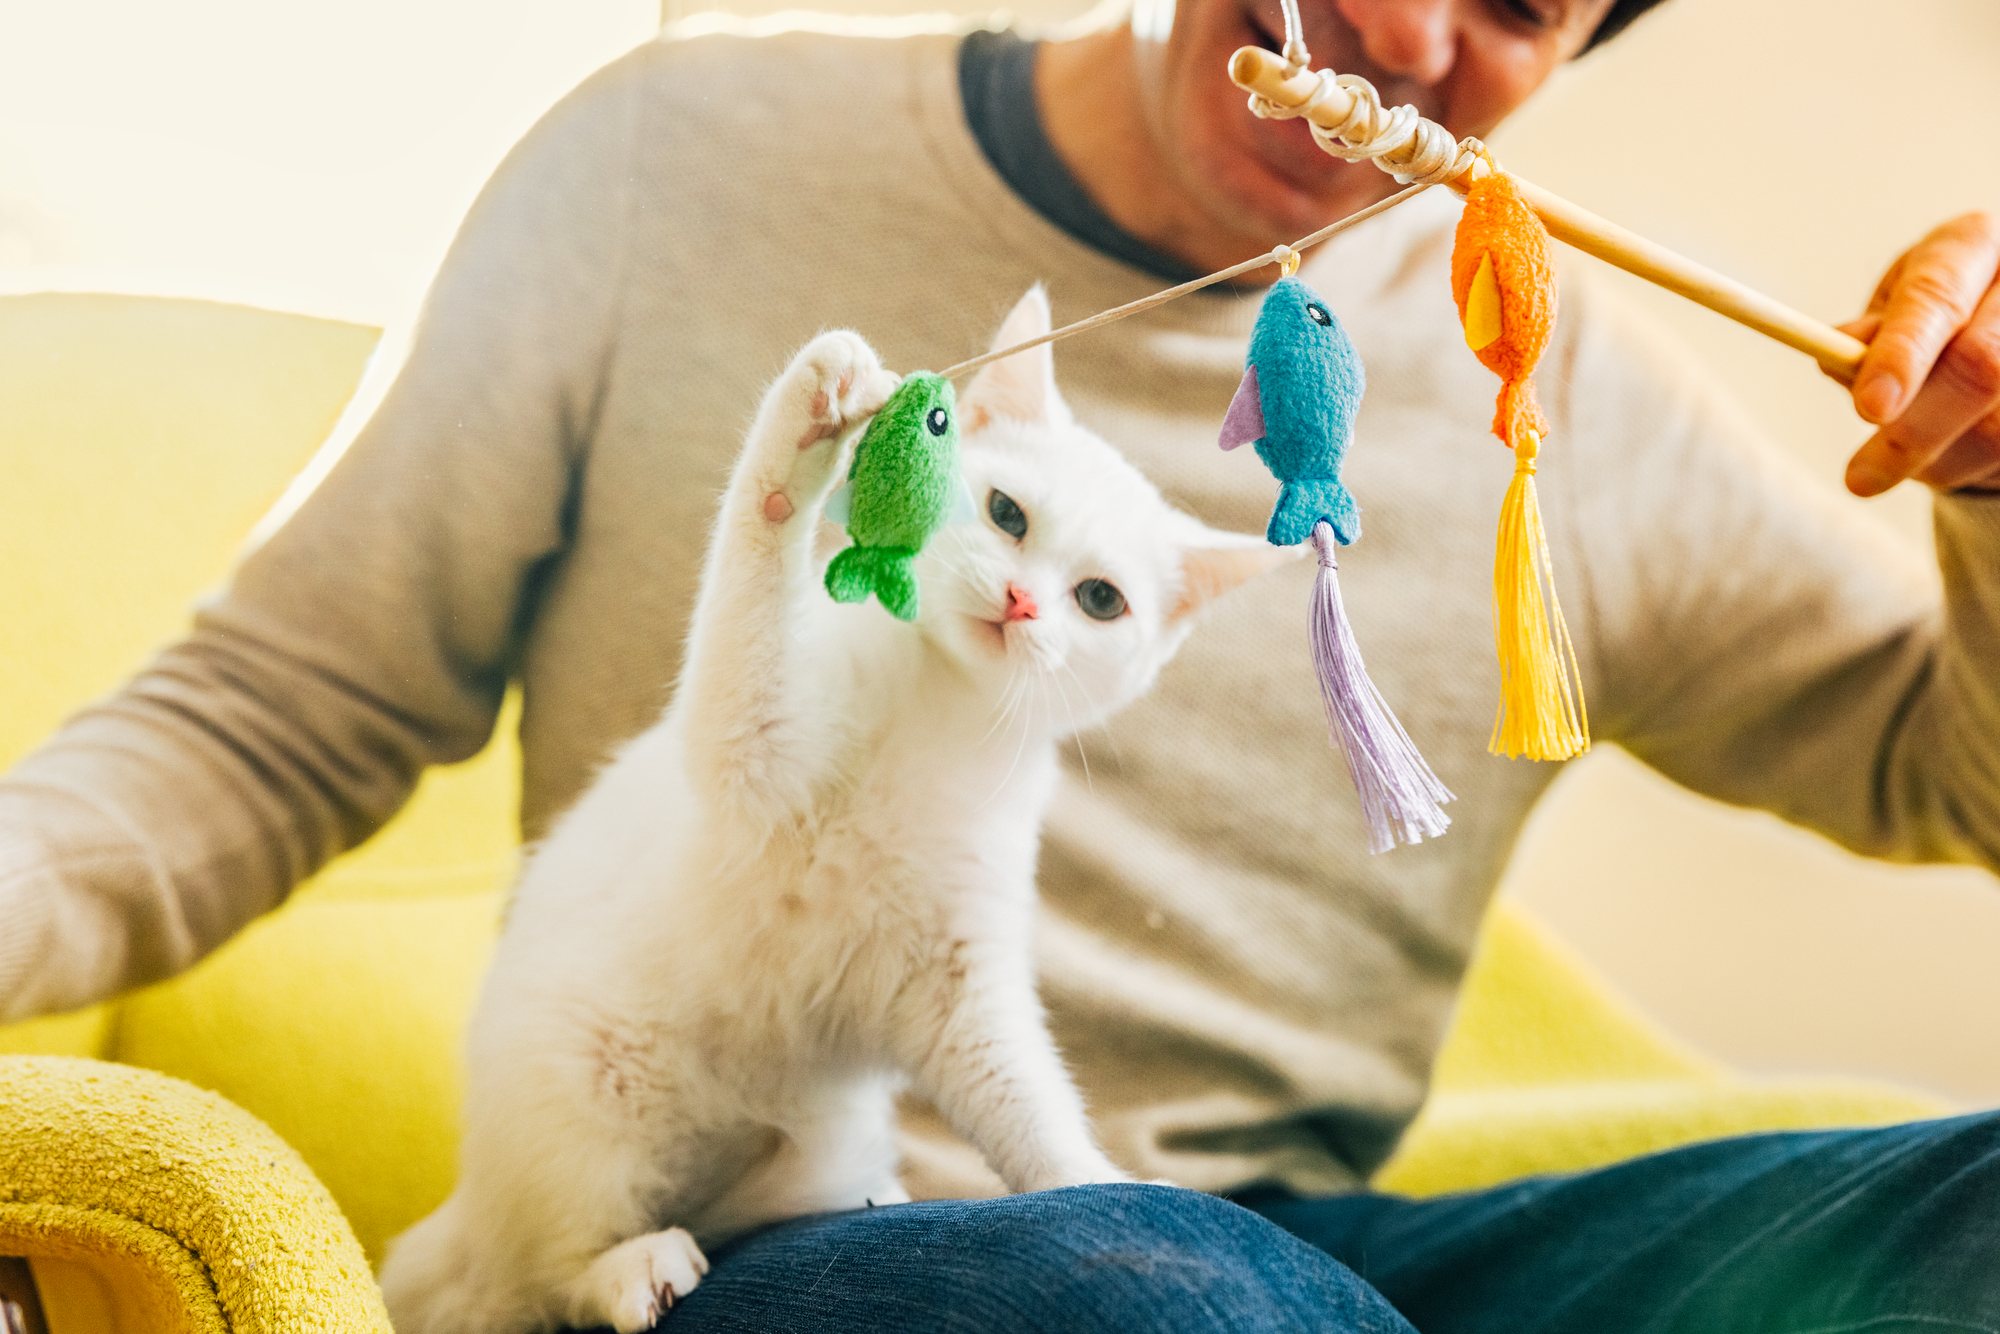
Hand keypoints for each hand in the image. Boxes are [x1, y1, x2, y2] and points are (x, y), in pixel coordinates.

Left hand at [1837, 211, 1999, 496]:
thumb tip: (1836, 353)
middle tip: (1859, 479)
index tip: (1870, 409)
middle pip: (1981, 363)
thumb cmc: (1929, 321)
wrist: (1995, 332)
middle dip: (1914, 432)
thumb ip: (1865, 337)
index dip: (1902, 355)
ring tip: (1909, 462)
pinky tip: (1952, 455)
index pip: (1935, 299)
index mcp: (1969, 244)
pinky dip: (1972, 466)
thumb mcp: (1888, 316)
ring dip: (1942, 459)